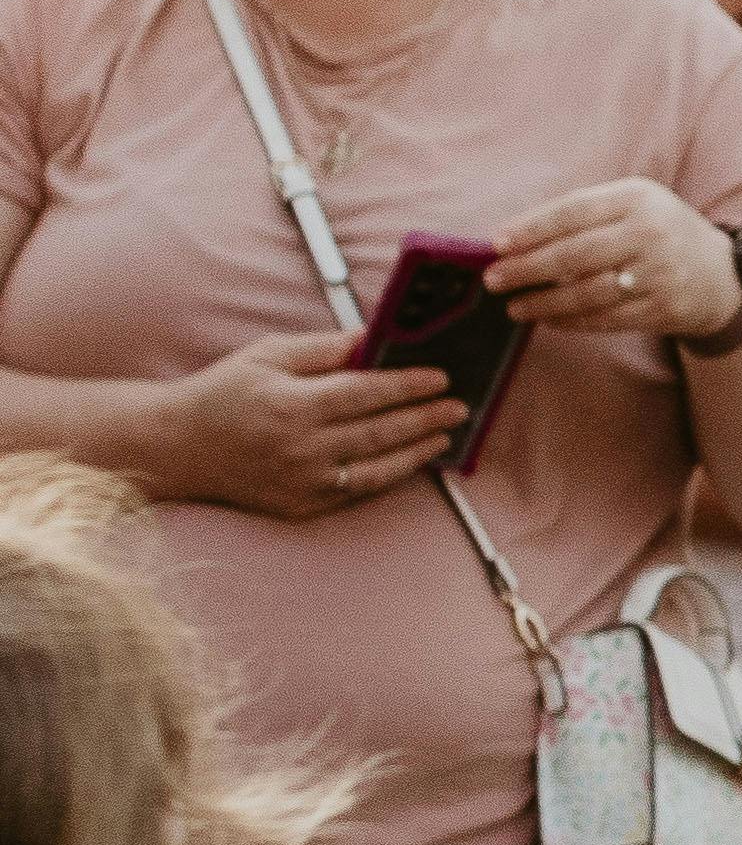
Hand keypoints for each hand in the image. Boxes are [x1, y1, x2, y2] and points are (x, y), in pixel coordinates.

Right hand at [164, 330, 461, 521]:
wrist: (179, 447)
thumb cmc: (224, 392)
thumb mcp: (268, 355)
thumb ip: (324, 349)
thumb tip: (373, 339)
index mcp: (292, 405)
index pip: (366, 393)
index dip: (407, 385)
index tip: (440, 377)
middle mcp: (301, 448)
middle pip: (379, 431)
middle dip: (425, 417)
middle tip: (459, 405)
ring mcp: (303, 482)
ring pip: (377, 467)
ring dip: (418, 450)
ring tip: (445, 432)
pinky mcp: (301, 506)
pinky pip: (357, 490)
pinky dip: (390, 474)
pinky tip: (411, 459)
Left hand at [488, 183, 741, 349]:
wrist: (722, 275)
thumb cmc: (661, 233)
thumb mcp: (634, 205)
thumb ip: (585, 212)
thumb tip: (518, 236)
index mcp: (638, 197)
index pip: (573, 211)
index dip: (531, 228)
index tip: (497, 244)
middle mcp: (651, 232)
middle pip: (575, 254)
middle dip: (527, 269)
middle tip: (494, 280)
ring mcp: (660, 273)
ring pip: (587, 292)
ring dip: (544, 303)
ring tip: (515, 307)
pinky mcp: (664, 308)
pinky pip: (606, 318)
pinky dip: (572, 321)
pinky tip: (549, 320)